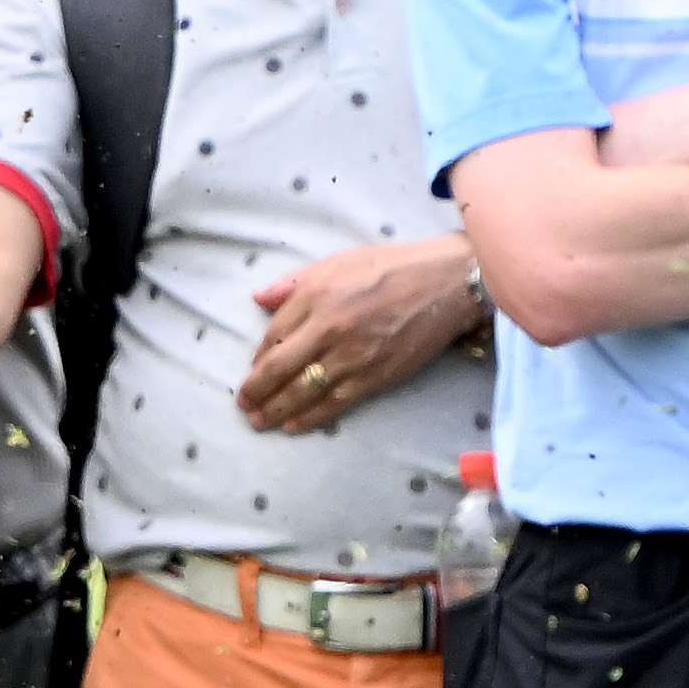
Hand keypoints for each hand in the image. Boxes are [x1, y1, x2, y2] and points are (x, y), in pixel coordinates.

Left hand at [237, 236, 476, 434]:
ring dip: (276, 409)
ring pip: (303, 389)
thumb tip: (259, 299)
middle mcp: (328, 327)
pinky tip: (294, 425)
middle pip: (280, 366)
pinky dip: (311, 417)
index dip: (258, 358)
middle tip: (244, 406)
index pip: (273, 333)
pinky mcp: (374, 376)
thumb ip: (295, 283)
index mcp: (315, 295)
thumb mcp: (337, 262)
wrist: (445, 283)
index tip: (252, 371)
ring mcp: (350, 355)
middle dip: (256, 390)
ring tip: (260, 421)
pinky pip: (334, 402)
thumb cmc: (391, 267)